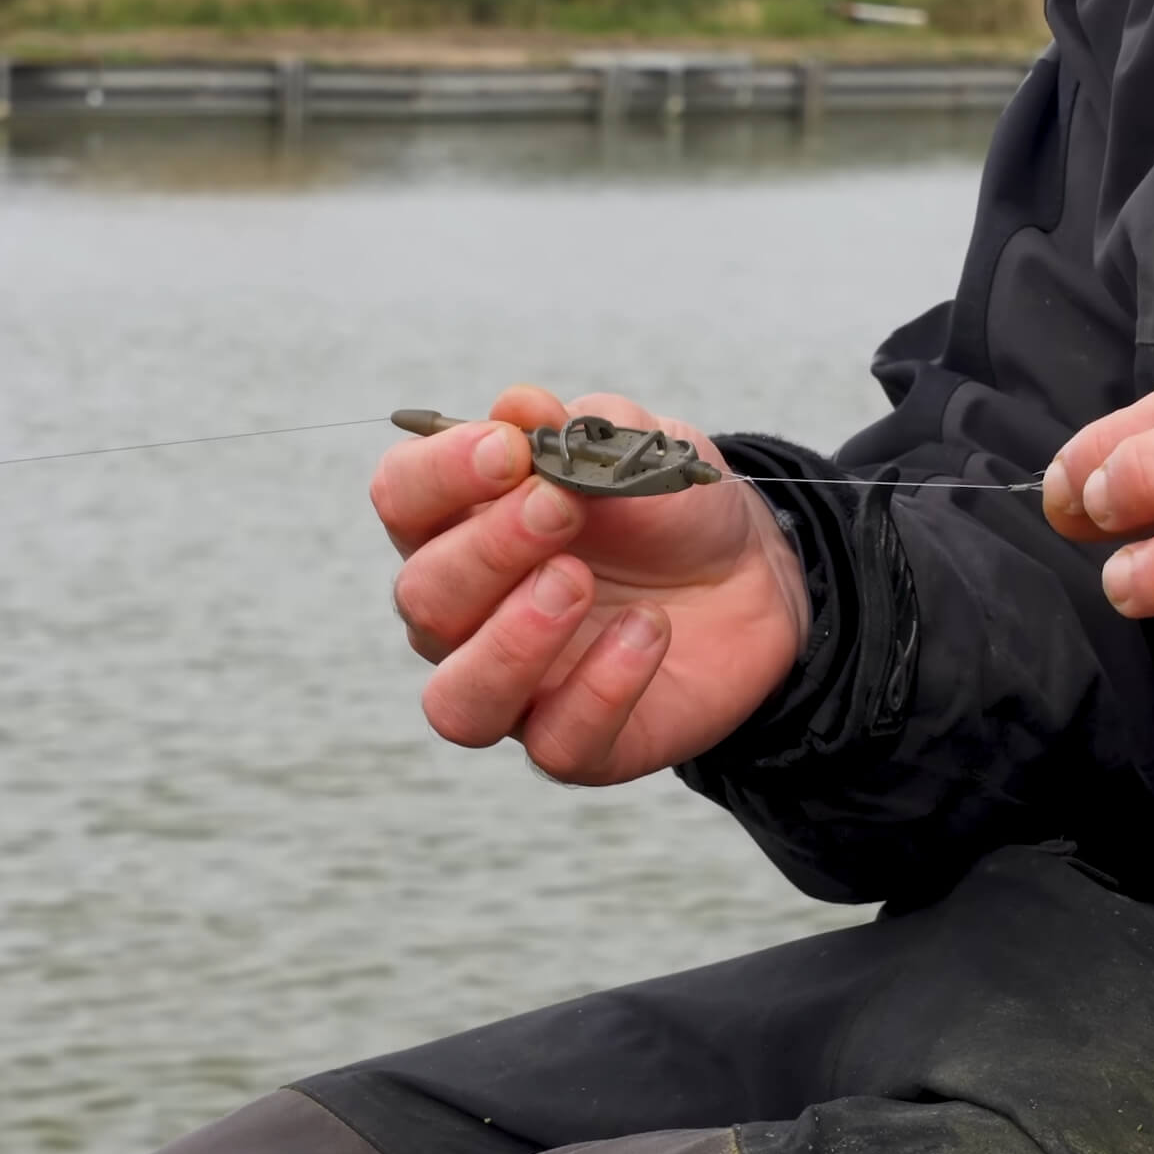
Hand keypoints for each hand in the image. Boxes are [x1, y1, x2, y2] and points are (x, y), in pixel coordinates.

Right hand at [370, 387, 809, 785]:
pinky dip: (601, 688)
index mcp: (460, 527)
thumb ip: (576, 433)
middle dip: (487, 549)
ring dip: (510, 641)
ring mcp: (516, 689)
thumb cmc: (663, 510)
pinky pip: (557, 746)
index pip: (401, 500)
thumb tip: (518, 407)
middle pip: (422, 598)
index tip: (507, 448)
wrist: (752, 573)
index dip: (439, 475)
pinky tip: (647, 631)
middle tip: (560, 509)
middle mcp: (466, 616)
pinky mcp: (579, 746)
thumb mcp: (634, 450)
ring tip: (576, 583)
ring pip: (458, 702)